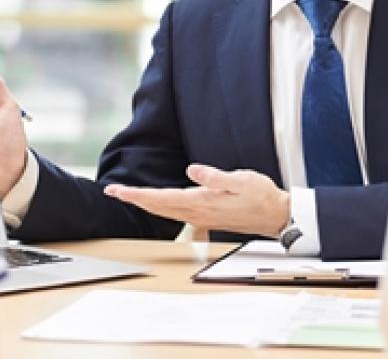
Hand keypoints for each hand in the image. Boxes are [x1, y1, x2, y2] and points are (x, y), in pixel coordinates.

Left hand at [104, 164, 290, 237]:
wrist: (275, 216)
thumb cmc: (260, 195)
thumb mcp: (241, 180)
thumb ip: (215, 177)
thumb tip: (192, 171)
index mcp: (201, 201)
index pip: (161, 198)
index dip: (137, 194)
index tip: (118, 190)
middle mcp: (197, 212)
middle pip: (158, 207)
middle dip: (134, 199)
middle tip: (112, 191)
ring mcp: (201, 217)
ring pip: (165, 211)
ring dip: (145, 203)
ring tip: (128, 195)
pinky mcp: (205, 217)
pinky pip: (176, 214)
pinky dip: (160, 208)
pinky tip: (156, 204)